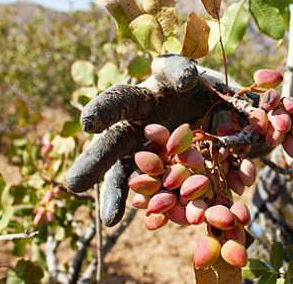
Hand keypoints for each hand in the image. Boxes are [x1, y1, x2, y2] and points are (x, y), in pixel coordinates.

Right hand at [66, 54, 252, 225]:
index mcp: (141, 100)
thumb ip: (179, 72)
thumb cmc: (194, 84)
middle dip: (97, 162)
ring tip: (104, 215)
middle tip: (75, 183)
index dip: (104, 111)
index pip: (120, 101)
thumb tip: (183, 80)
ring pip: (125, 175)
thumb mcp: (187, 72)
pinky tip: (121, 220)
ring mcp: (148, 156)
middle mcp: (137, 129)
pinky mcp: (163, 176)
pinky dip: (149, 207)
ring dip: (115, 193)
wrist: (217, 110)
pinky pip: (152, 194)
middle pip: (113, 144)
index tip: (89, 124)